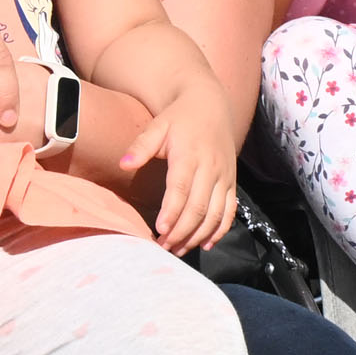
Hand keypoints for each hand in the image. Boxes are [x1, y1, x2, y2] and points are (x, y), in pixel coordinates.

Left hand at [126, 84, 240, 253]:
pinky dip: (219, 230)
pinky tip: (205, 244)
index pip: (180, 188)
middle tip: (163, 248)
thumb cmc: (178, 118)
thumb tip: (124, 164)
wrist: (209, 105)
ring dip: (197, 235)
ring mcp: (224, 176)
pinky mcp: (231, 182)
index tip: (160, 231)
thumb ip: (141, 146)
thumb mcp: (157, 126)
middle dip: (181, 231)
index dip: (171, 212)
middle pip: (198, 207)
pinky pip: (229, 211)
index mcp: (190, 154)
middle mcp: (210, 167)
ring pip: (215, 214)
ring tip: (178, 249)